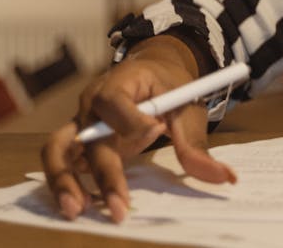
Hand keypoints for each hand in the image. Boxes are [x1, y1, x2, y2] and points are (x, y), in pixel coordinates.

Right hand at [39, 35, 237, 222]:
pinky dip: (66, 183)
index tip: (157, 130)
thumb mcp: (188, 107)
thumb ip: (197, 143)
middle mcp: (92, 102)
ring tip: (76, 211)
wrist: (151, 72)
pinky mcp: (77, 142)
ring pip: (57, 149)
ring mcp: (80, 122)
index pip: (114, 101)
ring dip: (63, 181)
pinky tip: (80, 205)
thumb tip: (225, 178)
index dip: (132, 120)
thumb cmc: (169, 86)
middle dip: (103, 174)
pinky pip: (63, 161)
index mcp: (120, 82)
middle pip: (86, 137)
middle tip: (118, 208)